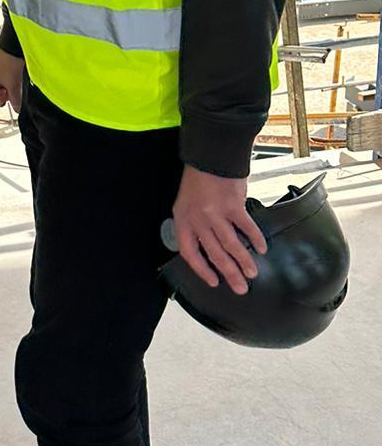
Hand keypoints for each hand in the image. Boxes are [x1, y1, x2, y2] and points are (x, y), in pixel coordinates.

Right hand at [0, 47, 23, 113]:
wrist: (16, 47)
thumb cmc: (9, 59)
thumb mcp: (12, 83)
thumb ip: (15, 99)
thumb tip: (17, 109)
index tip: (4, 99)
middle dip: (1, 97)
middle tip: (8, 92)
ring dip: (6, 93)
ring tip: (12, 86)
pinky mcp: (1, 74)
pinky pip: (3, 86)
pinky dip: (9, 88)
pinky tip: (14, 83)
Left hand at [171, 165, 267, 294]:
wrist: (210, 157)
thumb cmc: (198, 180)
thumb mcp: (186, 204)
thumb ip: (194, 225)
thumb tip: (209, 247)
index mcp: (183, 220)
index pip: (190, 252)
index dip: (201, 270)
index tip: (213, 281)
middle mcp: (198, 219)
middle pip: (214, 253)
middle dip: (229, 273)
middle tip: (240, 288)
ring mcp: (216, 213)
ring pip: (231, 245)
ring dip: (243, 261)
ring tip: (252, 273)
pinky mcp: (233, 205)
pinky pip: (246, 227)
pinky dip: (255, 239)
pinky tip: (261, 248)